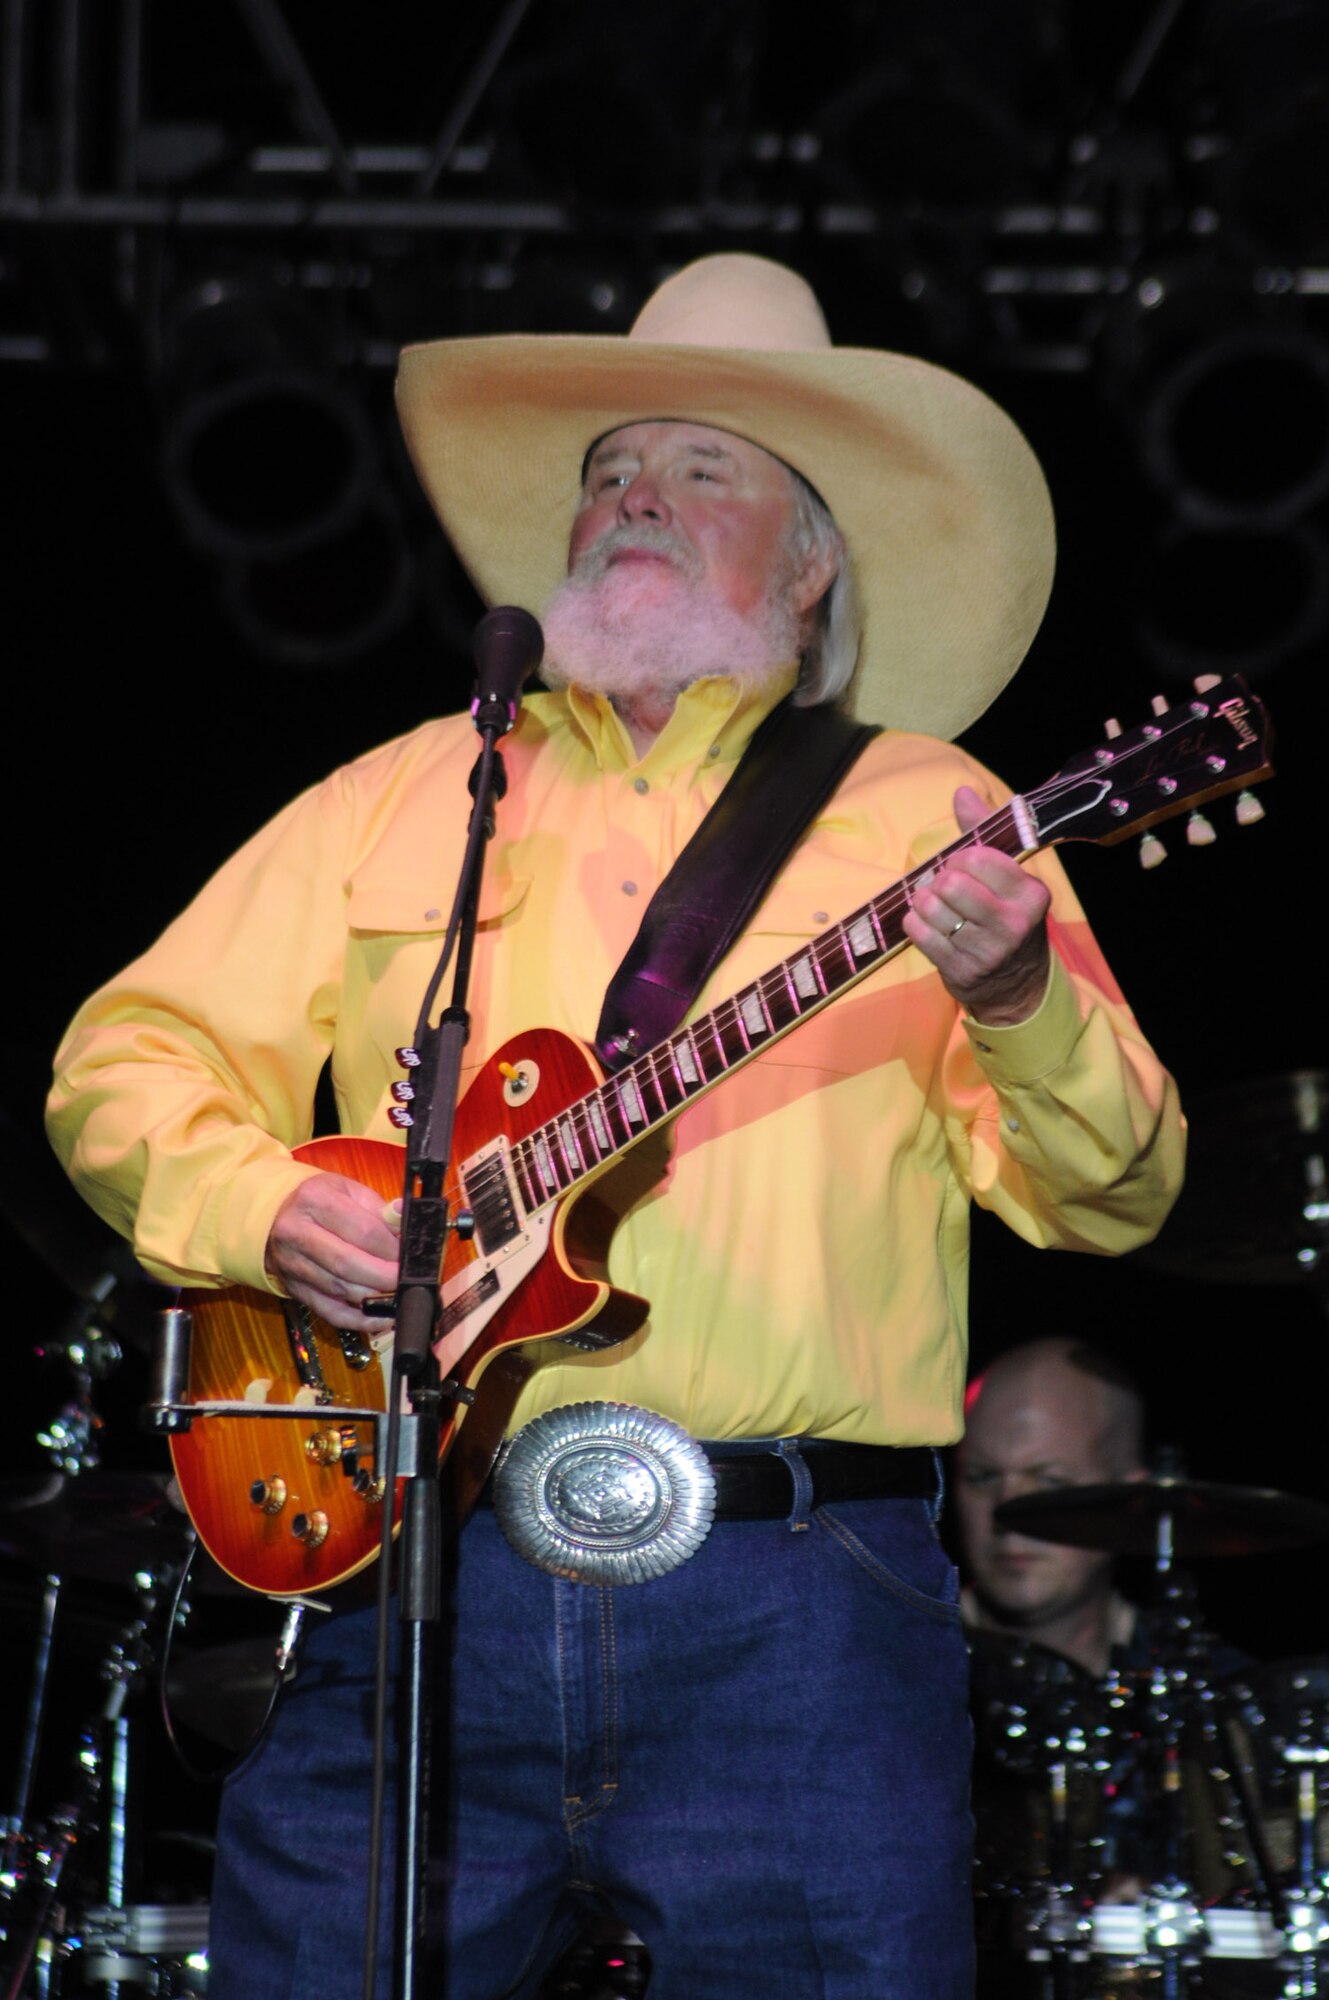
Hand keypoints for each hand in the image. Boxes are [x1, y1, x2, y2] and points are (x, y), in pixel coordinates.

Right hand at [264, 1173, 401, 1329]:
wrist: (275, 1217)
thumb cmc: (322, 1202)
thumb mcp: (349, 1192)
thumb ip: (380, 1211)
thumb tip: (407, 1225)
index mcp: (314, 1200)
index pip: (362, 1230)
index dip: (391, 1248)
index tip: (410, 1256)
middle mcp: (296, 1232)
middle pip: (348, 1263)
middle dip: (384, 1276)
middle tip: (407, 1279)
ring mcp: (292, 1264)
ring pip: (339, 1289)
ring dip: (375, 1297)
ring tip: (398, 1294)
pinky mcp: (294, 1289)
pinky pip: (329, 1311)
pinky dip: (358, 1320)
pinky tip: (382, 1317)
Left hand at [902, 785, 1051, 1024]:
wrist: (1017, 984)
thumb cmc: (1006, 916)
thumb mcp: (1008, 877)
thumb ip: (984, 831)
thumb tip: (962, 792)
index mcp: (1030, 894)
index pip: (978, 858)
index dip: (959, 857)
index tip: (961, 865)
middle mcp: (1014, 924)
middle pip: (951, 883)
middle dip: (938, 880)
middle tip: (944, 887)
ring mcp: (988, 951)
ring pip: (932, 908)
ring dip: (923, 902)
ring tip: (933, 904)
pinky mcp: (963, 971)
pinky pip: (920, 935)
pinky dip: (914, 923)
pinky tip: (924, 923)